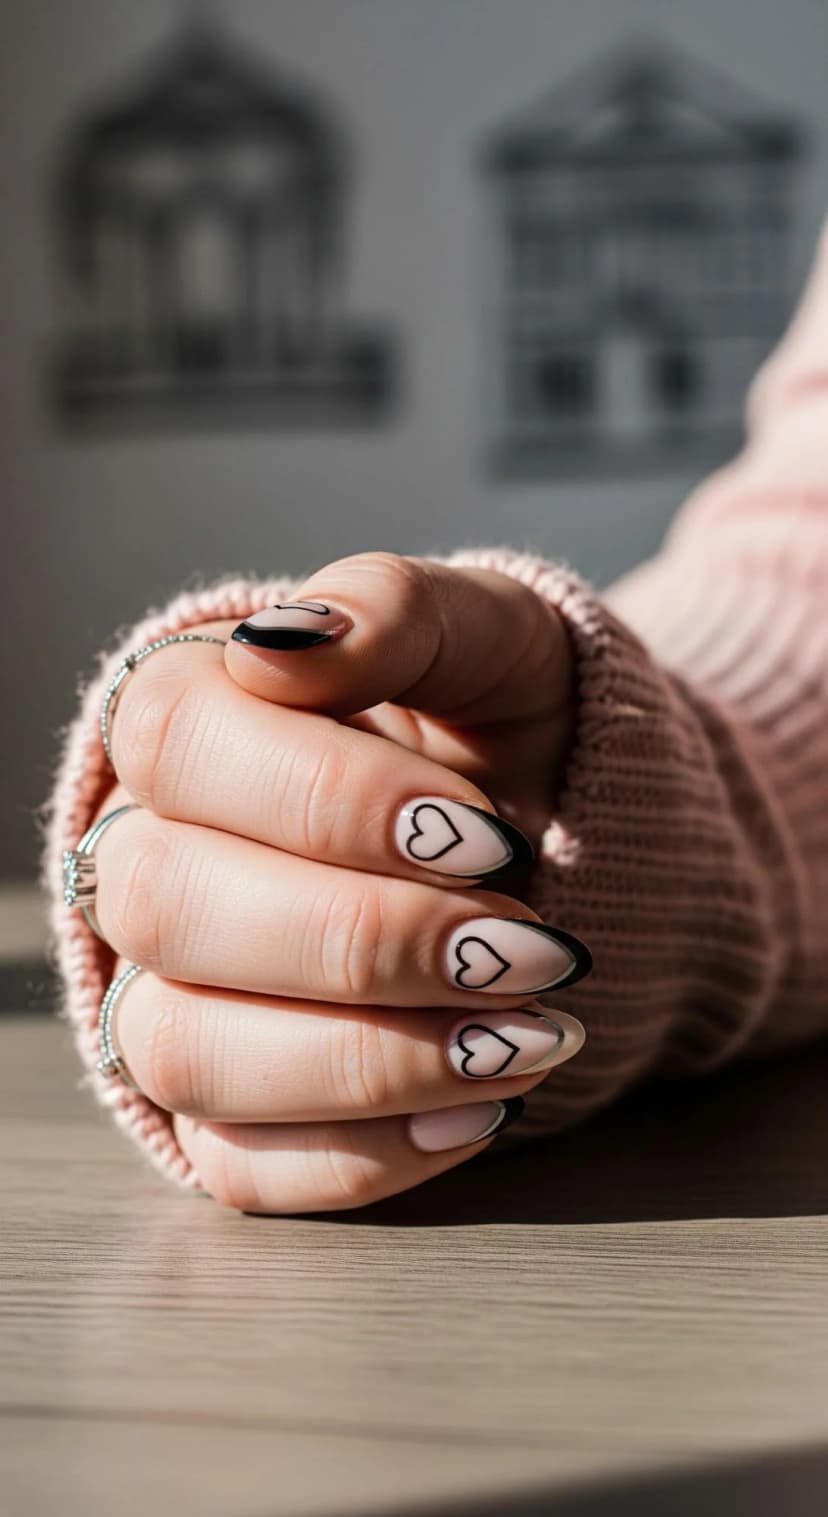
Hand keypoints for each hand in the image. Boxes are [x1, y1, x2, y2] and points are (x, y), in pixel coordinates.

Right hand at [92, 553, 588, 1211]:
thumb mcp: (492, 640)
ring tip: (526, 1034)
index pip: (182, 747)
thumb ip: (395, 611)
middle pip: (170, 906)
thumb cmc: (509, 731)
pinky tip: (484, 1106)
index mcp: (194, 722)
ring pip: (187, 1051)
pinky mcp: (232, 1109)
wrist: (577, 847)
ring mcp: (179, 993)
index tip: (481, 833)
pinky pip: (243, 1167)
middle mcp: (152, 858)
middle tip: (525, 944)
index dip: (329, 799)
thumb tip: (282, 644)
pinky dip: (371, 1152)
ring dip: (373, 1056)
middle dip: (368, 937)